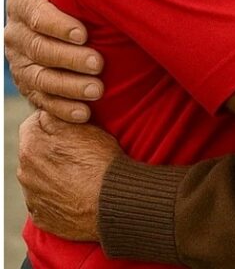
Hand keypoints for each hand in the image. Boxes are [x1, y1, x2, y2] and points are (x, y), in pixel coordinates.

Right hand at [5, 0, 104, 122]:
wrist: (70, 32)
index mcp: (22, 5)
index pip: (35, 14)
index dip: (57, 24)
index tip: (83, 33)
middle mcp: (15, 36)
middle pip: (39, 49)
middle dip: (69, 58)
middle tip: (98, 63)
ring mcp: (21, 65)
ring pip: (42, 78)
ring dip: (69, 86)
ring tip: (97, 90)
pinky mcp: (31, 89)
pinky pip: (44, 102)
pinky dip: (65, 109)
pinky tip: (85, 113)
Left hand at [17, 111, 120, 240]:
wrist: (114, 203)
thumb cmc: (101, 163)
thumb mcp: (83, 129)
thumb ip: (56, 117)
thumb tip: (45, 113)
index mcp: (30, 147)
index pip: (32, 125)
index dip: (51, 122)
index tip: (69, 127)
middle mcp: (25, 173)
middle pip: (33, 153)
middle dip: (49, 150)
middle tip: (77, 152)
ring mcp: (32, 198)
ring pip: (38, 178)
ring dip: (52, 174)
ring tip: (79, 175)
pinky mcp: (42, 217)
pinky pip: (45, 202)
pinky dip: (56, 197)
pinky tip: (75, 194)